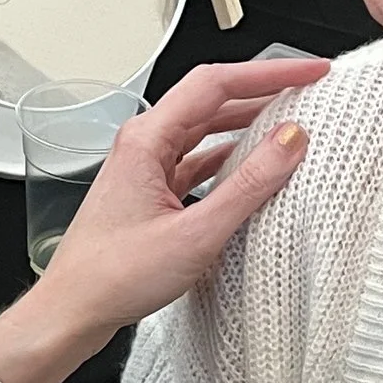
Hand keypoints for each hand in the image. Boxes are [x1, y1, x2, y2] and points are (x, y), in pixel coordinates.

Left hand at [0, 55, 330, 382]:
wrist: (72, 311)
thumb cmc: (112, 276)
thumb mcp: (195, 233)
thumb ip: (247, 185)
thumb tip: (289, 141)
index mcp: (146, 139)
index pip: (216, 83)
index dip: (269, 73)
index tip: (309, 72)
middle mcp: (143, 144)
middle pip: (212, 100)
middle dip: (263, 92)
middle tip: (309, 93)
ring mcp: (146, 167)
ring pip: (205, 130)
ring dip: (248, 124)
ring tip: (291, 124)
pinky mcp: (151, 192)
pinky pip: (197, 160)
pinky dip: (229, 158)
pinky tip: (253, 166)